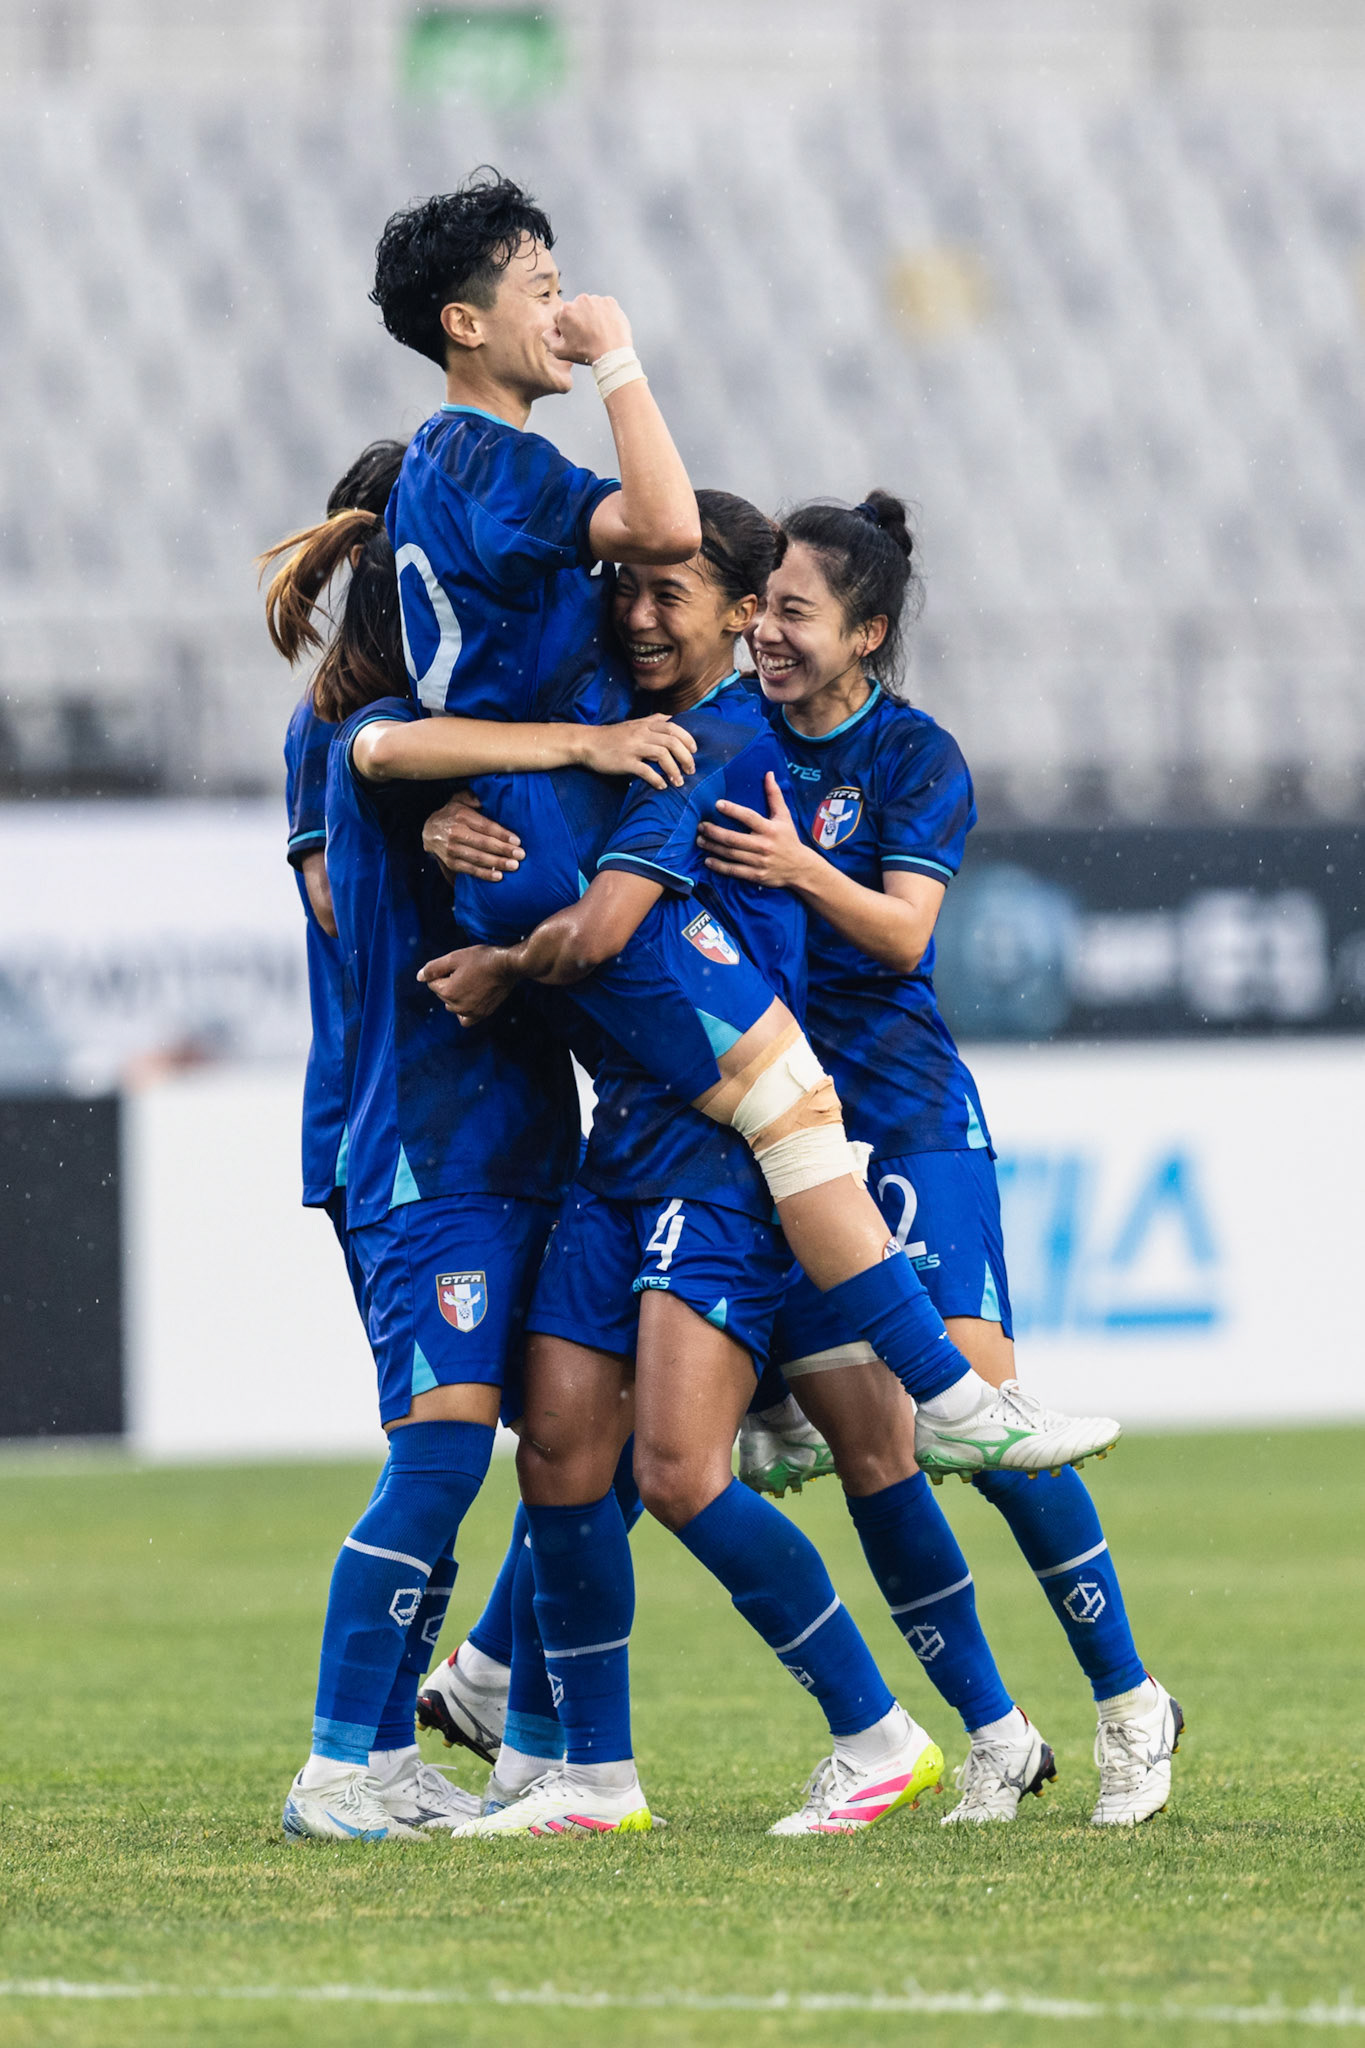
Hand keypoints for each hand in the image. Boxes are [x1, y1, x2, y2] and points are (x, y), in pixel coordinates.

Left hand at [417, 945, 516, 1024]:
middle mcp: (457, 1006)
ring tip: (471, 982)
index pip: (432, 983)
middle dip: (448, 984)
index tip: (457, 966)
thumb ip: (433, 968)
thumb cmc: (481, 959)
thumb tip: (419, 977)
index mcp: (448, 992)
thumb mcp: (454, 958)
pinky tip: (469, 1001)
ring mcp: (470, 1012)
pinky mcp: (482, 1014)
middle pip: (442, 995)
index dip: (443, 972)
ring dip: (456, 996)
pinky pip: (465, 1019)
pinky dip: (463, 1012)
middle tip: (466, 972)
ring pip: (452, 1006)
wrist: (508, 966)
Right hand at [423, 791, 522, 881]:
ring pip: (478, 858)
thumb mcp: (459, 800)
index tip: (517, 841)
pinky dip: (485, 874)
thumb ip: (472, 797)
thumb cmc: (452, 815)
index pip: (486, 827)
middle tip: (521, 855)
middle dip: (504, 850)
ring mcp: (452, 850)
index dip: (502, 834)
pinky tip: (498, 876)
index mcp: (461, 816)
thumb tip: (485, 799)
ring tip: (514, 866)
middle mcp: (455, 833)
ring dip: (497, 863)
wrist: (428, 831)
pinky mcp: (451, 863)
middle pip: (484, 843)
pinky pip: (470, 870)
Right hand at [549, 294, 632, 365]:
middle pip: (575, 310)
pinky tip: (606, 327)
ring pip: (590, 307)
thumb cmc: (585, 353)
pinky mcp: (610, 302)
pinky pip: (604, 307)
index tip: (574, 338)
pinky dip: (604, 315)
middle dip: (578, 320)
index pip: (560, 317)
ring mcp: (596, 299)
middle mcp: (580, 300)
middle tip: (586, 336)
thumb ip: (547, 339)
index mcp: (565, 310)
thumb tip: (549, 330)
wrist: (612, 353)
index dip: (565, 329)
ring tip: (597, 332)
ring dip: (591, 316)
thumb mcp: (560, 352)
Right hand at [581, 714, 696, 788]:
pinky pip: (646, 771)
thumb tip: (671, 717)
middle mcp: (641, 734)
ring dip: (674, 770)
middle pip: (672, 742)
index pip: (673, 727)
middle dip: (686, 757)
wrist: (587, 743)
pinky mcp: (625, 762)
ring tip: (678, 782)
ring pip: (662, 755)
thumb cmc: (611, 736)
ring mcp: (633, 747)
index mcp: (645, 725)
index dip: (687, 739)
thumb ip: (652, 720)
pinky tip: (661, 786)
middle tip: (691, 770)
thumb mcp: (633, 724)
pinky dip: (657, 779)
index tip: (694, 751)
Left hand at [697, 772, 814, 888]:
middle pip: (733, 838)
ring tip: (700, 840)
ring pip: (731, 854)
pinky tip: (708, 861)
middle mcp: (763, 845)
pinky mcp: (756, 875)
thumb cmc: (789, 838)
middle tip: (701, 826)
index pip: (749, 817)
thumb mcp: (784, 816)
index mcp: (770, 829)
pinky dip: (719, 866)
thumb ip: (774, 796)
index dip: (733, 810)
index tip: (717, 804)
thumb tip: (769, 774)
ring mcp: (759, 862)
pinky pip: (734, 870)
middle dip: (714, 832)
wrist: (800, 868)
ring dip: (713, 847)